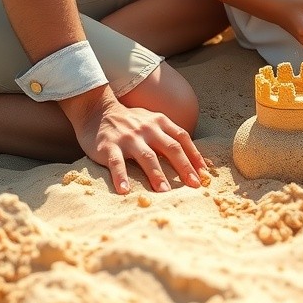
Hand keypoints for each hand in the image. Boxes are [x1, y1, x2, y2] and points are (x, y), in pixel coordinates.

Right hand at [64, 85, 209, 194]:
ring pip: (147, 156)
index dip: (195, 155)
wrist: (97, 110)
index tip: (204, 173)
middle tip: (195, 185)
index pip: (182, 137)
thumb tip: (196, 159)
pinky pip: (117, 163)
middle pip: (171, 148)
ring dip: (157, 175)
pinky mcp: (109, 146)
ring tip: (165, 192)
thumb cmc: (130, 121)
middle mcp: (147, 128)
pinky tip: (124, 190)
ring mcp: (128, 137)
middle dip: (185, 167)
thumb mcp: (152, 122)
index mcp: (159, 121)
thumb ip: (170, 136)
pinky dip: (121, 176)